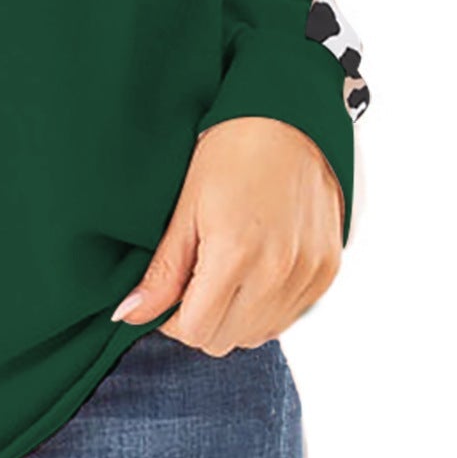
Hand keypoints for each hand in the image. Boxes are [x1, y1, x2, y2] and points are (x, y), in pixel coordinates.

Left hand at [111, 116, 343, 353]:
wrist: (290, 117)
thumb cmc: (230, 151)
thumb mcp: (185, 205)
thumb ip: (162, 270)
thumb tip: (128, 315)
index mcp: (236, 254)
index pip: (194, 331)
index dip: (171, 318)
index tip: (167, 291)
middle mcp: (278, 272)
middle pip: (225, 340)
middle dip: (200, 319)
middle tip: (191, 280)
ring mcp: (308, 274)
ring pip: (258, 335)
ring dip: (234, 316)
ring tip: (223, 272)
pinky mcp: (328, 270)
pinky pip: (288, 317)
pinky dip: (265, 306)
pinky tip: (254, 269)